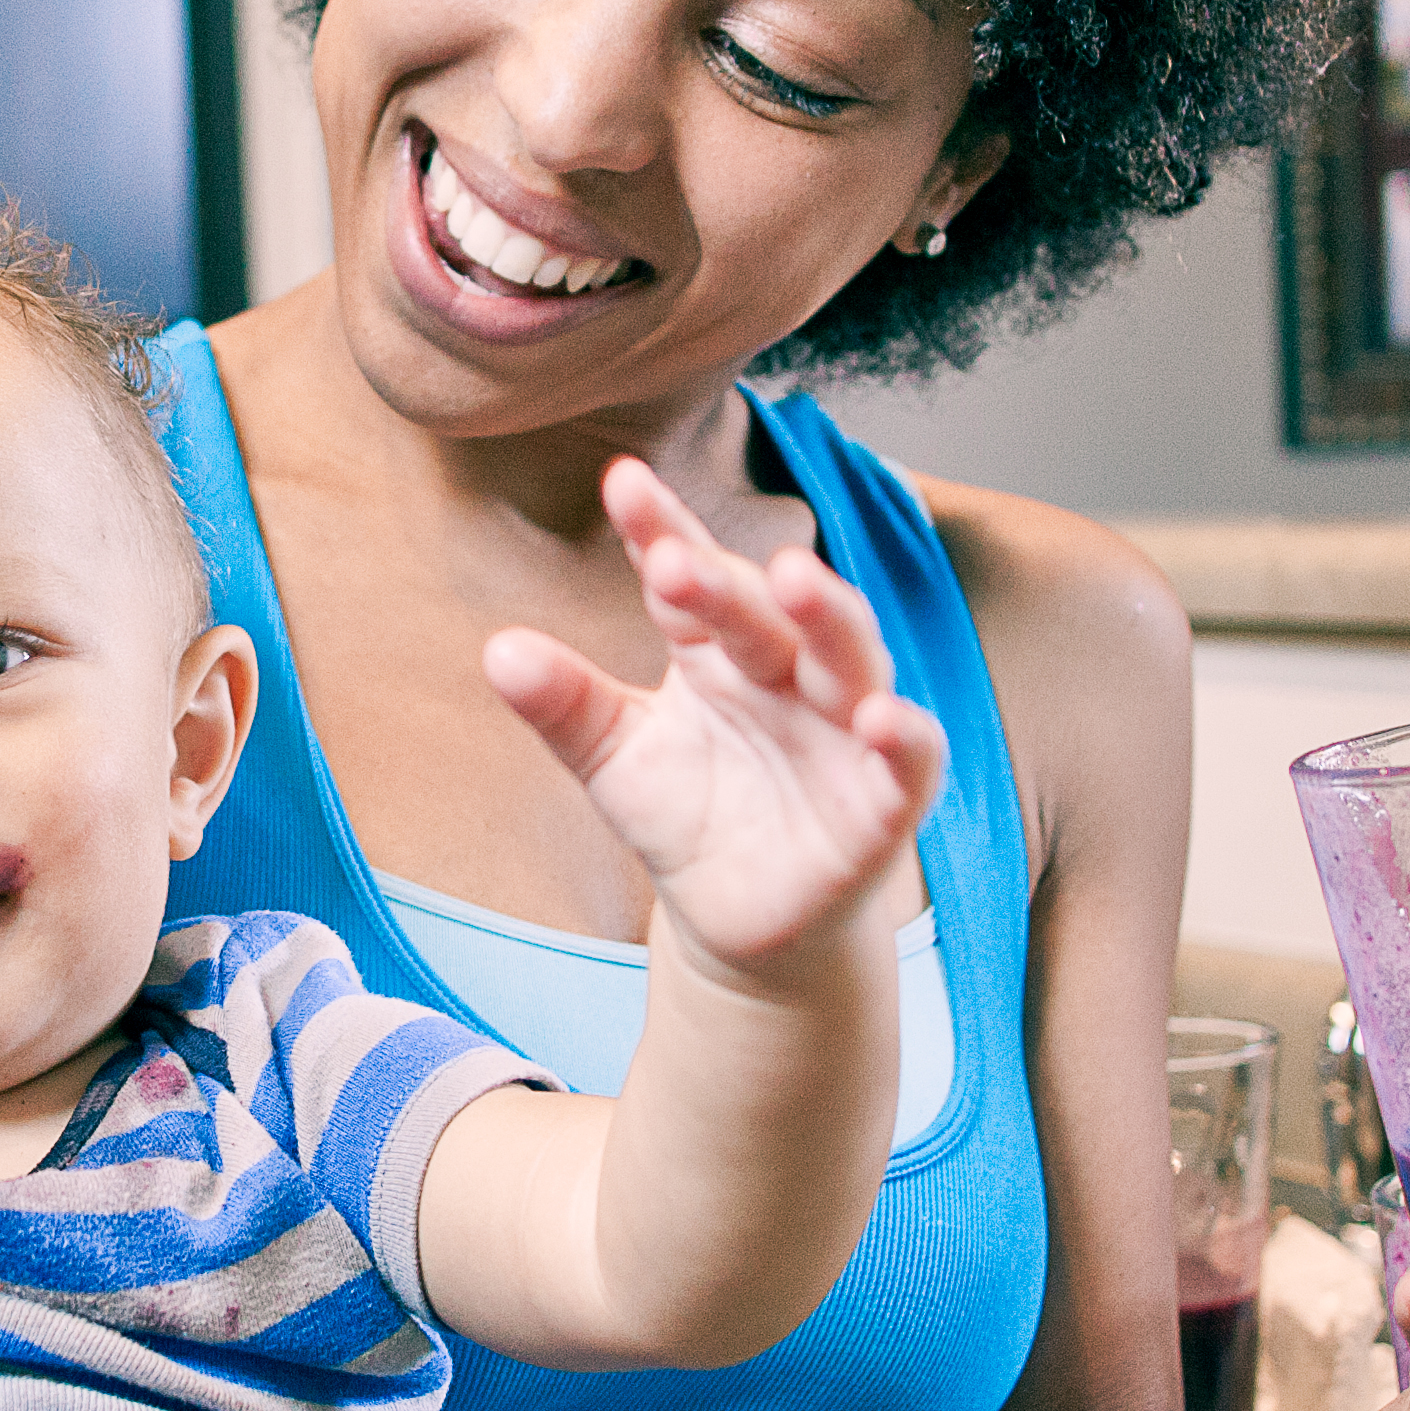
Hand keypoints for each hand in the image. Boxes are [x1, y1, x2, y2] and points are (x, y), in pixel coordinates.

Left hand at [479, 457, 949, 980]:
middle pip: (764, 612)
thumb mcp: (615, 759)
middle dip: (727, 580)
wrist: (745, 925)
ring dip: (829, 616)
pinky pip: (911, 760)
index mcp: (719, 650)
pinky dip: (905, 737)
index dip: (662, 530)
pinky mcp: (885, 802)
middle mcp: (789, 673)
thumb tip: (498, 650)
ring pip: (850, 657)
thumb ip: (567, 705)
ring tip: (793, 579)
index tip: (623, 484)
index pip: (689, 579)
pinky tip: (881, 718)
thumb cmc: (689, 819)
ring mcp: (843, 730)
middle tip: (678, 557)